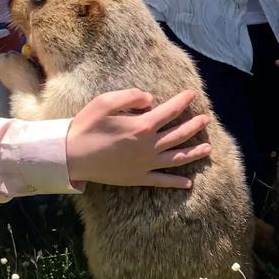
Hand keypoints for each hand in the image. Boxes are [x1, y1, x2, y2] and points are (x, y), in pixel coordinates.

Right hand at [66, 89, 212, 187]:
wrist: (70, 156)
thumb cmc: (86, 126)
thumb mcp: (105, 101)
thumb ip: (131, 96)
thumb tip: (151, 99)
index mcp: (143, 125)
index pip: (170, 111)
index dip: (182, 101)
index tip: (192, 94)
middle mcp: (149, 146)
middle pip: (179, 135)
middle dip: (195, 126)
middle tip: (205, 119)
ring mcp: (146, 164)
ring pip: (178, 158)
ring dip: (194, 152)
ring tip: (208, 148)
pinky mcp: (138, 178)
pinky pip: (162, 181)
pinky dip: (176, 182)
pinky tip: (188, 183)